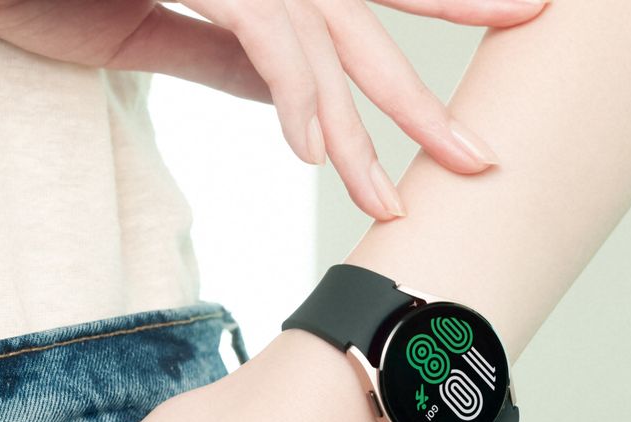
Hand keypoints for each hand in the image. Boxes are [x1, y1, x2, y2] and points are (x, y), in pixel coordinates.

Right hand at [0, 0, 546, 219]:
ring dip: (354, 124)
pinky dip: (291, 89)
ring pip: (318, 34)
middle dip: (420, 97)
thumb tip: (288, 98)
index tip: (488, 64)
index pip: (353, 0)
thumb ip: (219, 53)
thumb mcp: (142, 33)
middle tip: (483, 155)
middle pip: (358, 22)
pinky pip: (260, 27)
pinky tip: (311, 148)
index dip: (434, 18)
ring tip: (388, 193)